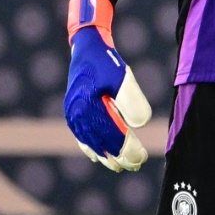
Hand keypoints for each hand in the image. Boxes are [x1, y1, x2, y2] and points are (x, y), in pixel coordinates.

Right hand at [63, 0, 151, 171]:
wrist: (87, 47)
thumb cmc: (108, 63)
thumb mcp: (124, 78)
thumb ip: (132, 101)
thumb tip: (139, 126)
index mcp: (89, 108)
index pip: (112, 137)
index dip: (127, 150)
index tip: (141, 157)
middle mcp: (77, 115)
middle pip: (100, 143)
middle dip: (118, 157)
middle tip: (135, 165)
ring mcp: (72, 114)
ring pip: (89, 143)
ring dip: (105, 156)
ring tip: (119, 166)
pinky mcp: (72, 112)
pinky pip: (80, 136)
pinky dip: (90, 147)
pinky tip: (97, 156)